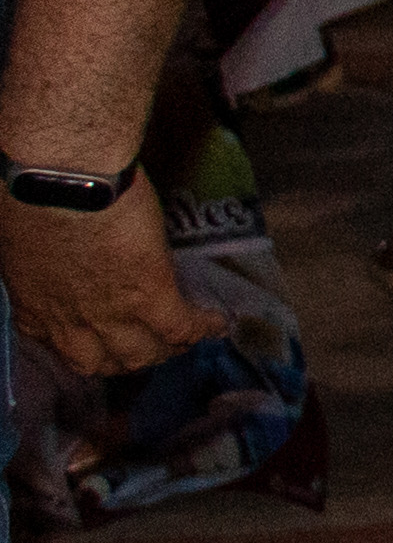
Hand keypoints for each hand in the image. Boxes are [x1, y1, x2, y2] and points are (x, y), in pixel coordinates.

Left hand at [1, 193, 225, 376]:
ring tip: (184, 335)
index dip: (85, 346)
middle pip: (101, 363)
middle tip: (147, 341)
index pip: (58, 347)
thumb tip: (58, 248)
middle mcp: (68, 322)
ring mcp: (109, 314)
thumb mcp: (24, 238)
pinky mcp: (149, 295)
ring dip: (164, 348)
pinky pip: (181, 327)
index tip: (100, 335)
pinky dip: (201, 328)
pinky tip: (217, 321)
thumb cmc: (30, 192)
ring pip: (142, 354)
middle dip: (126, 357)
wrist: (60, 178)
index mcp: (34, 305)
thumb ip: (42, 258)